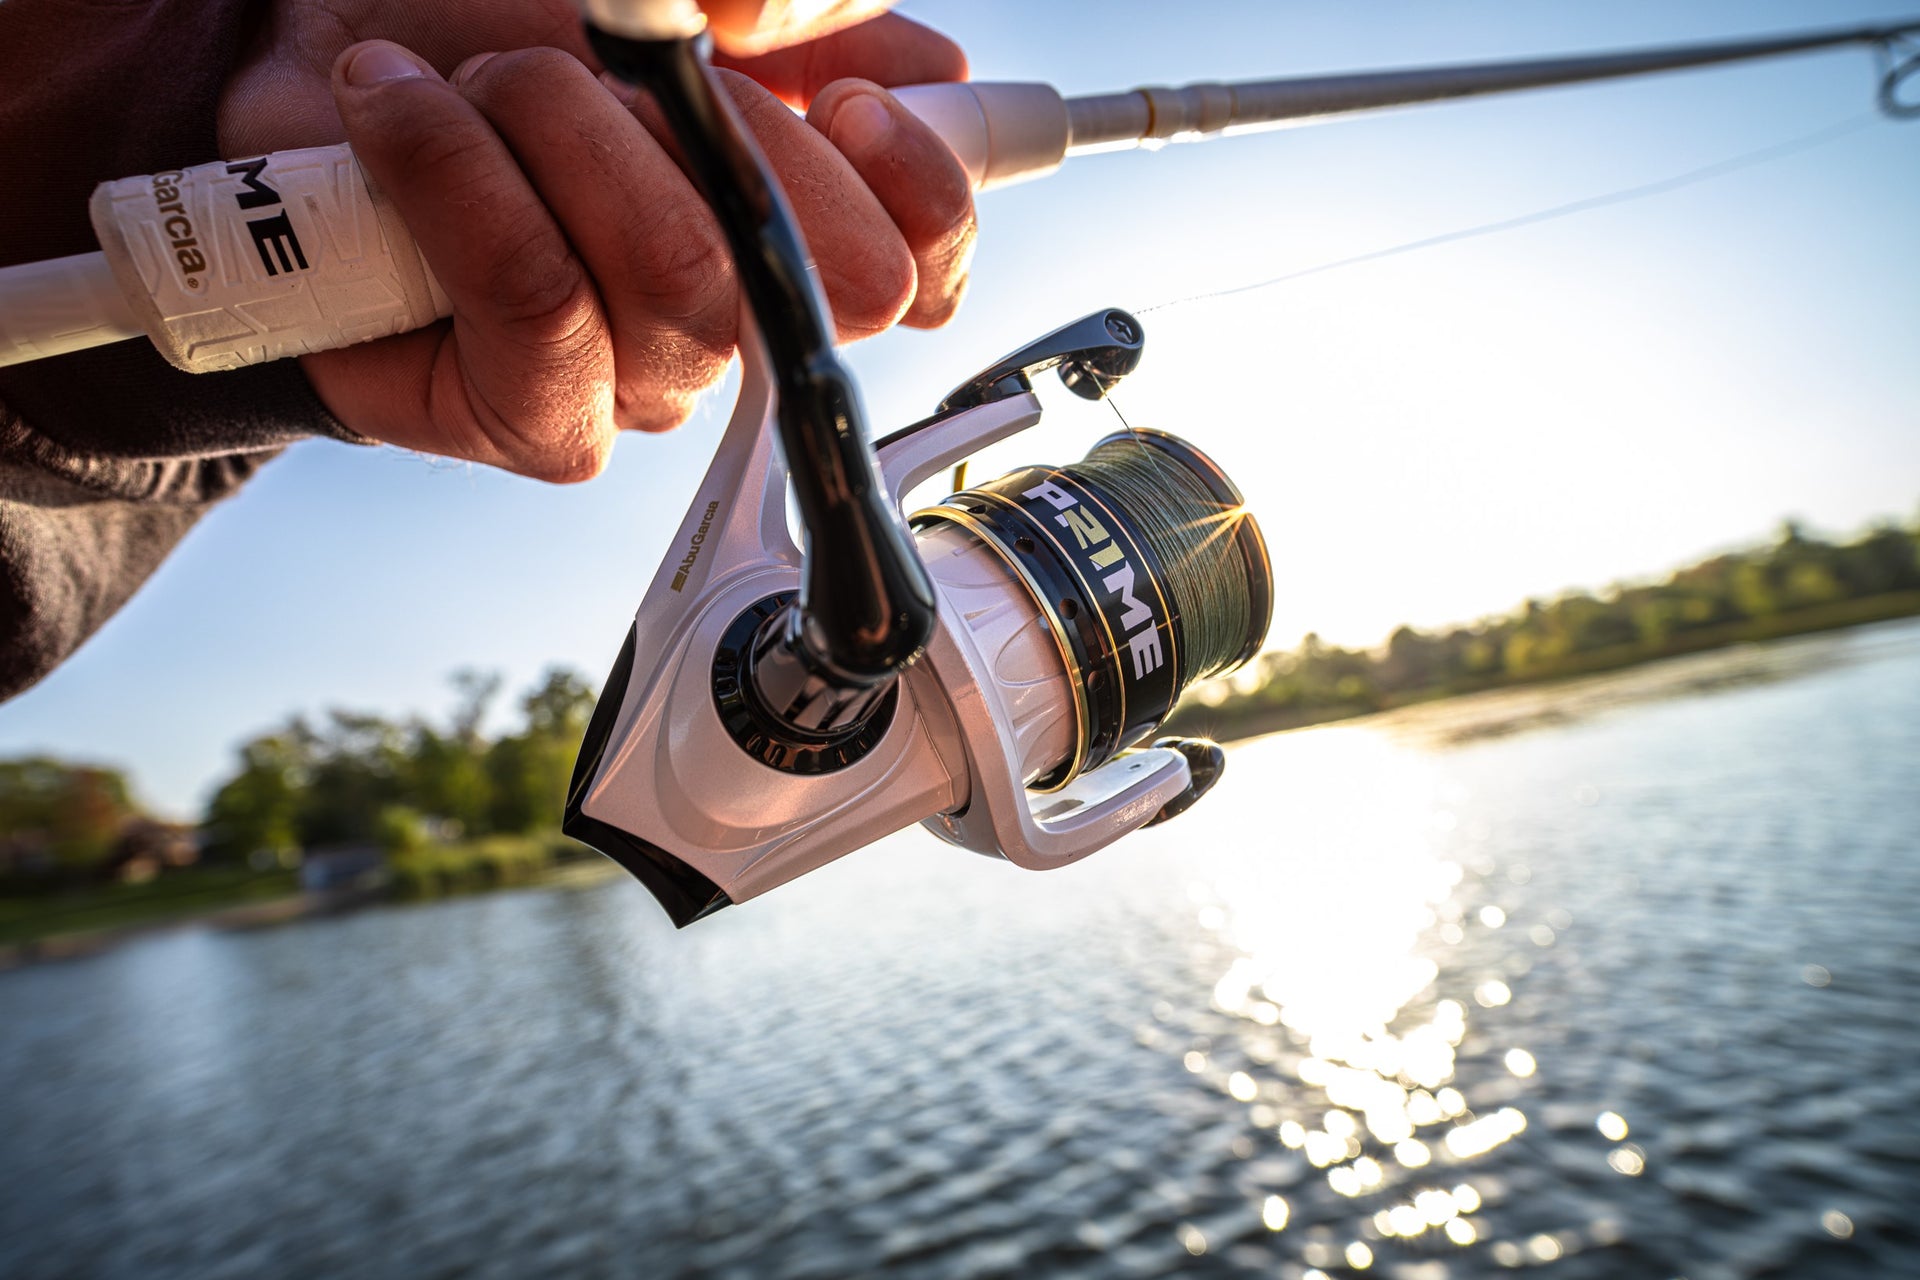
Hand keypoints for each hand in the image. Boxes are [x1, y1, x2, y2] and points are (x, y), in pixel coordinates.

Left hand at [216, 3, 974, 481]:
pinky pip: (542, 305)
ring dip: (566, 128)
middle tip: (615, 61)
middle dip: (719, 131)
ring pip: (681, 278)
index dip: (920, 188)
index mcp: (797, 215)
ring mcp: (643, 380)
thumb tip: (911, 67)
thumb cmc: (483, 17)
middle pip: (832, 281)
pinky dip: (462, 175)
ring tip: (485, 80)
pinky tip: (401, 113)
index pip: (929, 259)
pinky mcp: (537, 419)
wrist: (307, 58)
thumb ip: (805, 3)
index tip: (839, 101)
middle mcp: (736, 316)